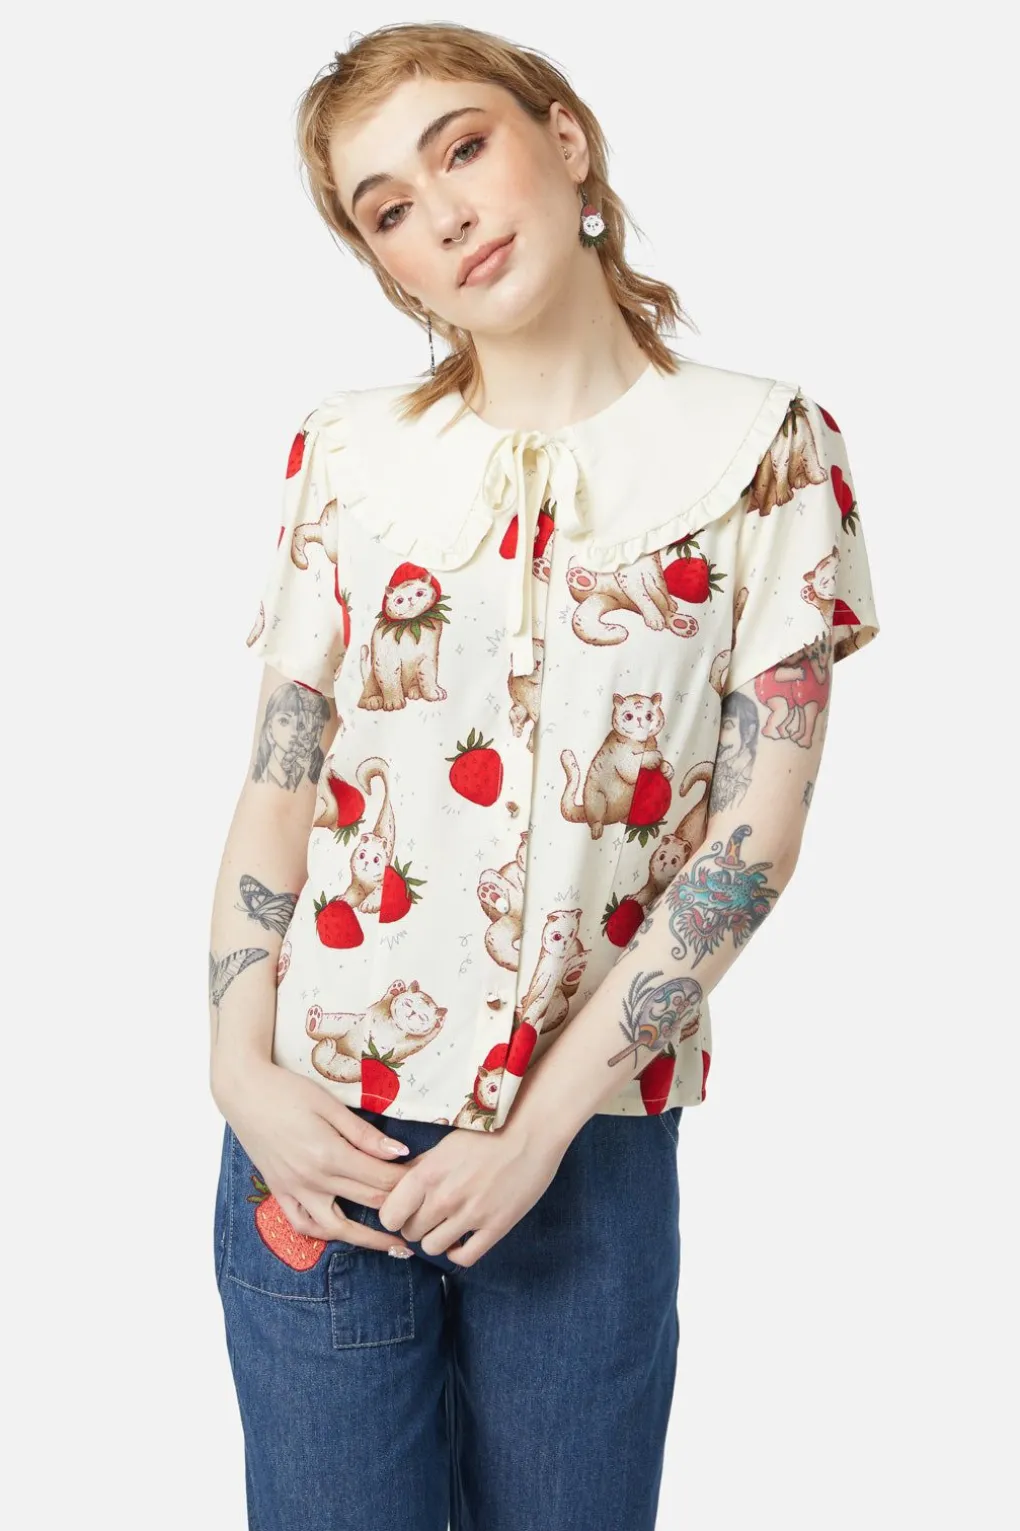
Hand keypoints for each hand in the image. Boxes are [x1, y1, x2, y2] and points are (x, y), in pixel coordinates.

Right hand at [213, 1057, 414, 1254]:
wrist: (243, 1092)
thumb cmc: (288, 1090)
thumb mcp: (330, 1105)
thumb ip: (365, 1134)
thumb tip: (400, 1152)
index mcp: (329, 1155)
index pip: (380, 1178)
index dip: (409, 1181)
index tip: (429, 1179)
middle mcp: (312, 1180)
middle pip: (367, 1201)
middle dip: (400, 1206)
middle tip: (425, 1210)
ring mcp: (293, 1190)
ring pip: (336, 1227)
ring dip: (368, 1239)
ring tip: (394, 1245)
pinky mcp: (280, 1192)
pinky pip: (303, 1224)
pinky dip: (325, 1234)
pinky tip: (343, 1234)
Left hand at [376, 1118, 567, 1266]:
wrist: (531, 1132)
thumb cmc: (488, 1132)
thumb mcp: (446, 1143)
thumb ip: (420, 1166)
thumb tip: (396, 1183)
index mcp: (427, 1174)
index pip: (389, 1216)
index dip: (395, 1214)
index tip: (406, 1209)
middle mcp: (444, 1198)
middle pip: (410, 1233)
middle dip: (417, 1225)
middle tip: (431, 1214)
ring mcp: (471, 1215)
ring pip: (432, 1248)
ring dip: (437, 1238)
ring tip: (448, 1225)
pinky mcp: (496, 1227)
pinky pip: (464, 1258)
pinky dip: (458, 1253)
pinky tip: (463, 1239)